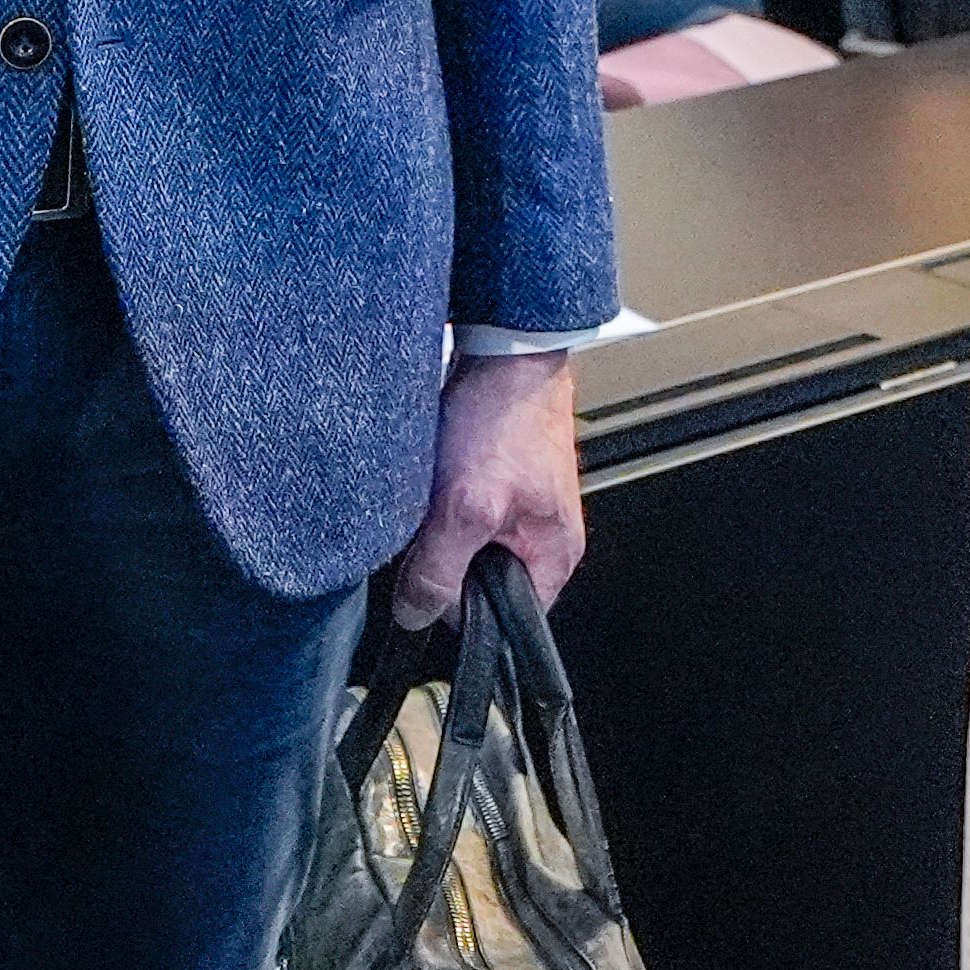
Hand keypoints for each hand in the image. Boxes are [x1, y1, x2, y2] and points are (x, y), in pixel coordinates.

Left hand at [390, 353, 586, 627]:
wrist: (504, 349)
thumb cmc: (506, 419)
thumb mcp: (466, 507)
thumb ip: (440, 570)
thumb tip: (416, 615)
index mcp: (553, 557)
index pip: (504, 621)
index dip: (459, 607)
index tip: (433, 578)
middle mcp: (540, 538)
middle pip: (478, 583)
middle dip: (444, 560)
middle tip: (433, 522)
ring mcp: (517, 508)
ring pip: (462, 545)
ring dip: (438, 525)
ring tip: (438, 490)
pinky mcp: (493, 481)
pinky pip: (456, 511)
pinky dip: (438, 498)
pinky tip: (434, 473)